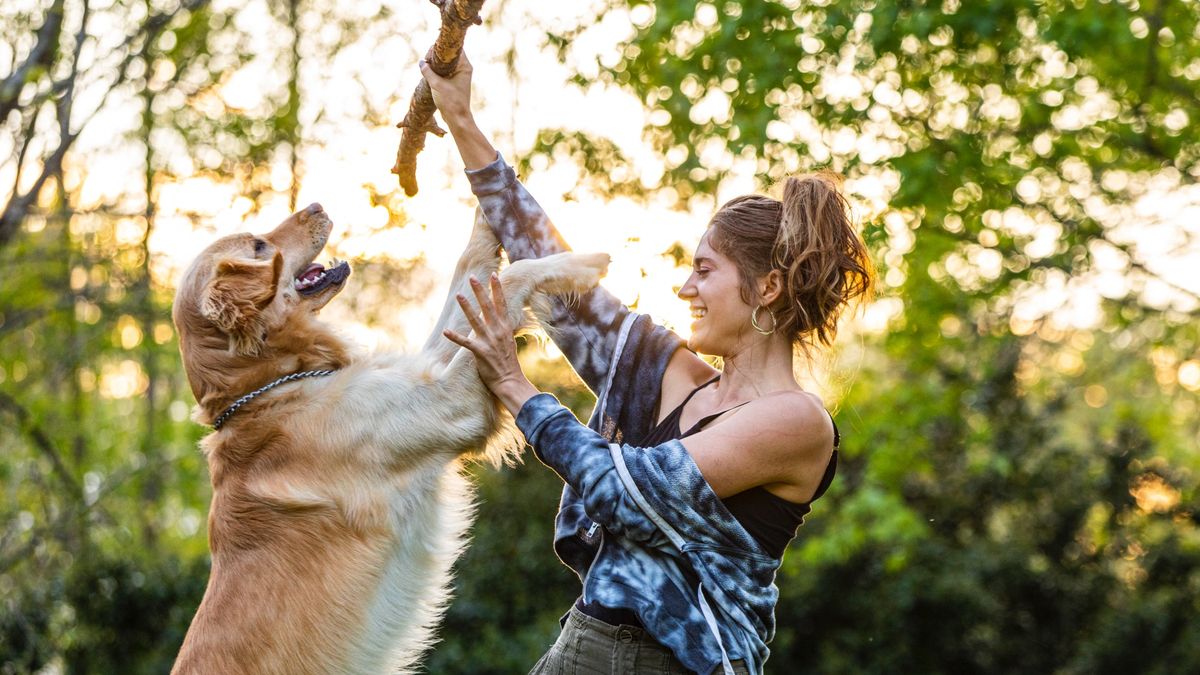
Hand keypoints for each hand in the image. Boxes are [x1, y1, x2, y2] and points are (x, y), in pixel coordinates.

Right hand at [420, 52, 472, 122]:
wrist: (457, 118)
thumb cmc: (450, 102)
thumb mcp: (437, 85)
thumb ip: (428, 72)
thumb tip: (421, 62)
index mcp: (464, 66)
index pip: (453, 49)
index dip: (440, 49)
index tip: (429, 56)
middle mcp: (464, 69)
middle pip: (448, 55)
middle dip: (436, 56)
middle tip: (426, 61)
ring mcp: (459, 75)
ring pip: (445, 63)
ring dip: (435, 64)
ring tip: (426, 67)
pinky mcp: (454, 81)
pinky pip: (445, 70)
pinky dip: (437, 70)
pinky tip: (429, 74)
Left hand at [443, 273, 539, 414]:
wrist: (510, 381)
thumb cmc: (508, 362)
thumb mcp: (509, 341)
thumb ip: (503, 329)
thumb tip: (501, 319)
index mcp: (506, 327)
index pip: (501, 304)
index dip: (497, 289)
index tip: (494, 275)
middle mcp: (498, 331)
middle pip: (488, 307)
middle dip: (480, 291)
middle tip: (473, 277)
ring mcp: (489, 341)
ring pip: (475, 320)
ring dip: (466, 307)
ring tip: (458, 295)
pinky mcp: (481, 352)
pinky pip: (466, 343)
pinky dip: (455, 337)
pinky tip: (446, 331)